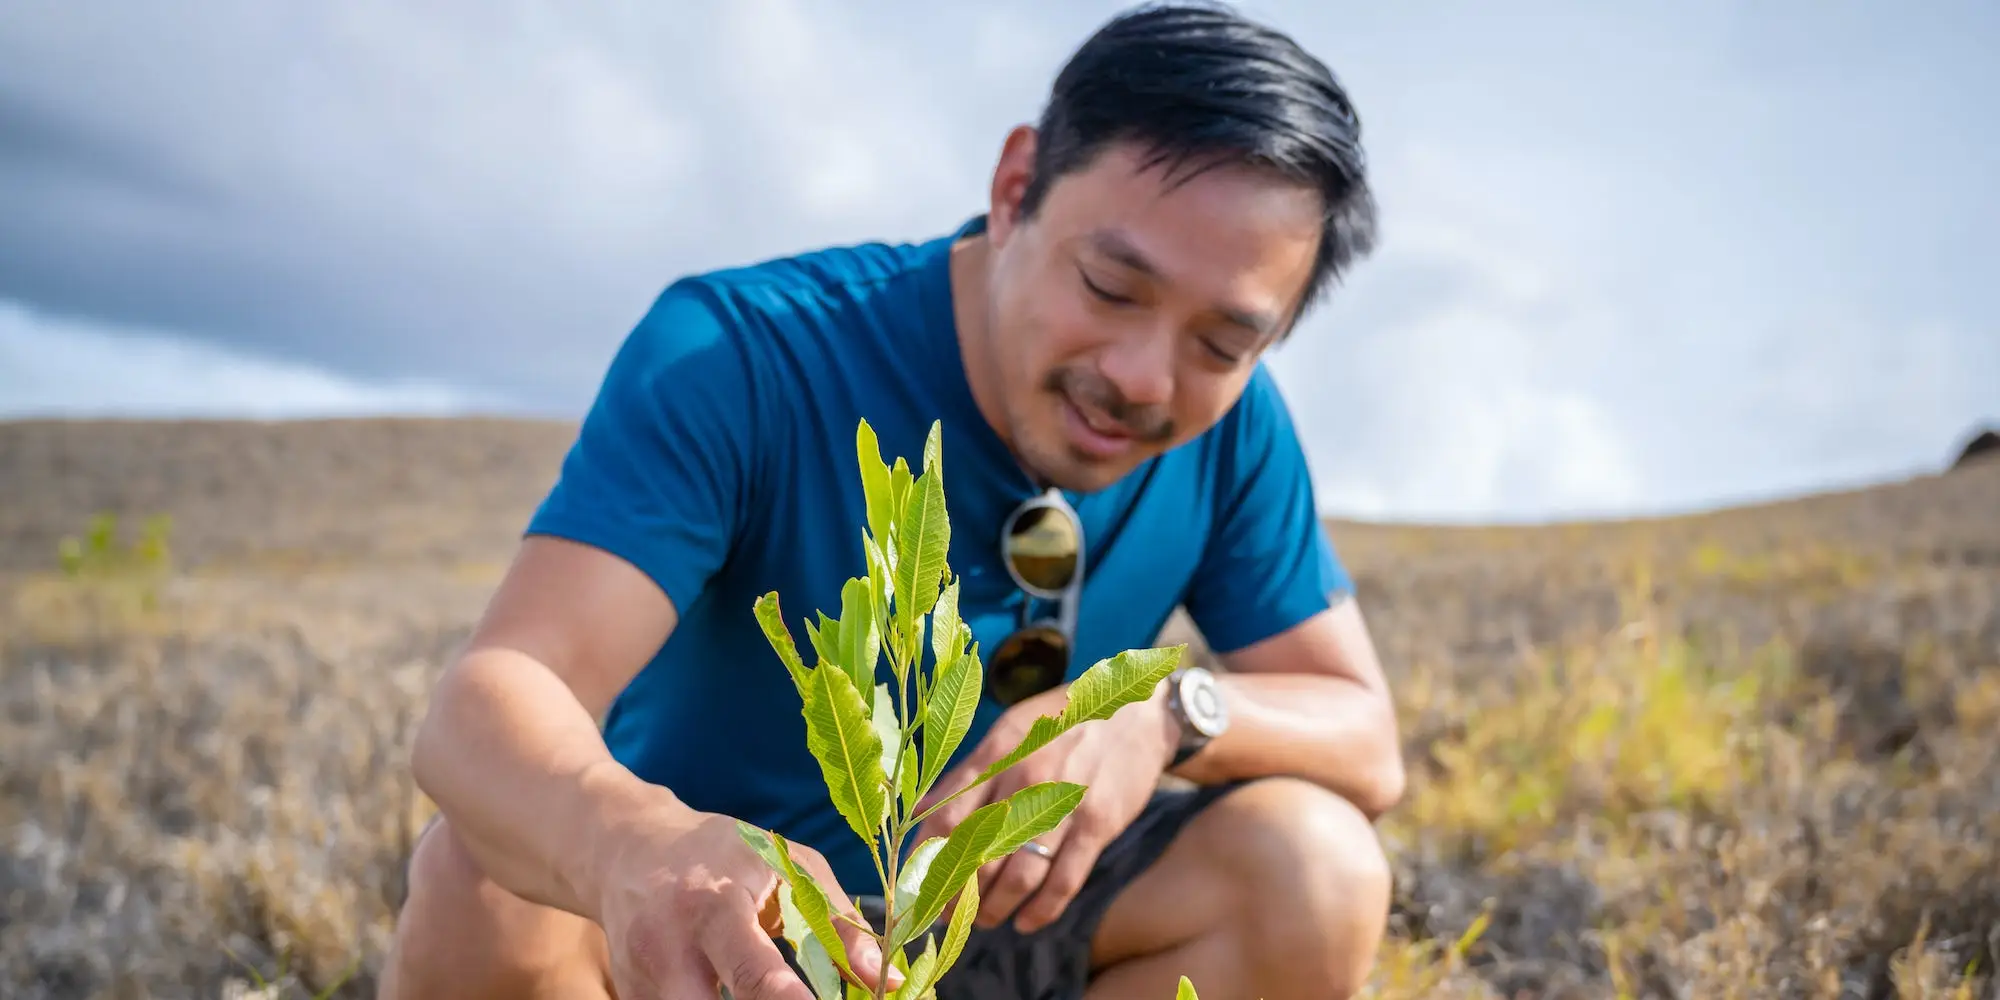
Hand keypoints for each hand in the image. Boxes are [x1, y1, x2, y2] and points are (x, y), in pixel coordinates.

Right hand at [593, 803, 900, 998]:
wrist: (629, 850)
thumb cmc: (724, 854)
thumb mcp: (788, 867)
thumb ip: (838, 925)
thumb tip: (887, 980)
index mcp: (714, 905)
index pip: (751, 968)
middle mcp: (666, 945)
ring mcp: (640, 978)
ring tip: (774, 991)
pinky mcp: (630, 997)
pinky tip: (726, 991)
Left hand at [912, 681, 1176, 933]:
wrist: (1139, 715)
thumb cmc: (1064, 723)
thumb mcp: (1010, 732)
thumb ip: (968, 774)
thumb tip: (918, 813)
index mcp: (995, 754)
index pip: (945, 817)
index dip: (925, 862)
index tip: (917, 888)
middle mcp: (1024, 779)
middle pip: (977, 854)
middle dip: (957, 895)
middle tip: (948, 916)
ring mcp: (1062, 803)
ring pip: (1017, 875)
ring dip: (994, 909)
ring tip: (985, 920)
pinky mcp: (1097, 824)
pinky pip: (1063, 881)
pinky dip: (1040, 911)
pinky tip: (1026, 923)